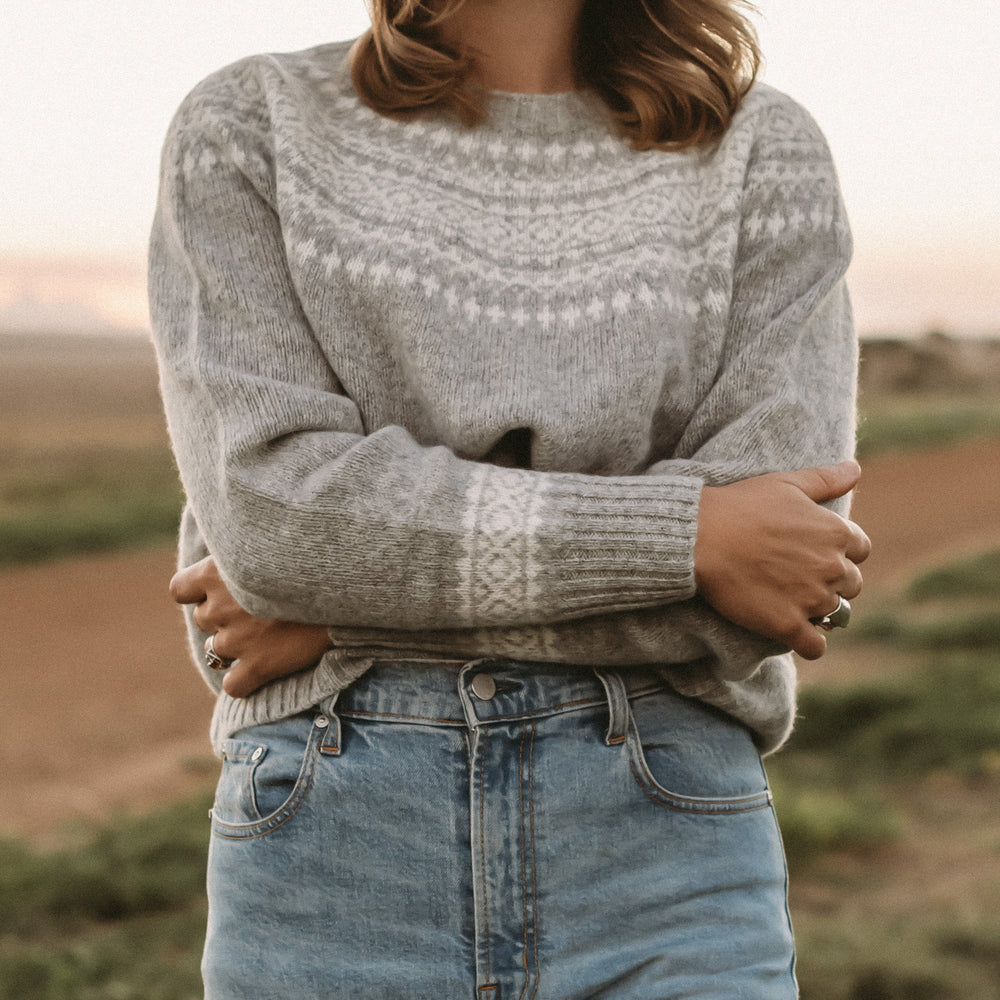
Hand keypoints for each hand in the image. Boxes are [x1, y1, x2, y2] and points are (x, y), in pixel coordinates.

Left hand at [169, 557, 331, 697]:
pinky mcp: (258, 667)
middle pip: (203, 619)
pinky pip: (233, 686)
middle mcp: (219, 607)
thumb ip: (244, 549)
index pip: (179, 589)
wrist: (346, 585)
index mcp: (215, 572)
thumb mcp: (269, 539)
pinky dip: (245, 681)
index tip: (219, 590)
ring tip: (267, 634)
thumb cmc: (312, 556)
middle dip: (224, 617)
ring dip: (236, 646)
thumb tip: (237, 541)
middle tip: (258, 608)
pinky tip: (263, 669)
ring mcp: (237, 640)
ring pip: (216, 652)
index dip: (197, 592)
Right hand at [694, 460, 870, 659]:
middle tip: (800, 577)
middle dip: (832, 582)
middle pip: (852, 585)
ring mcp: (810, 598)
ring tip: (794, 602)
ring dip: (820, 611)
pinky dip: (809, 642)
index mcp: (836, 532)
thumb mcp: (786, 483)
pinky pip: (815, 646)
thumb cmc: (740, 506)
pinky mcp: (787, 624)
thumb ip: (826, 478)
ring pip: (835, 615)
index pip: (861, 549)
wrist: (700, 536)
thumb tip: (855, 467)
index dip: (839, 551)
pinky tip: (793, 631)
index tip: (814, 552)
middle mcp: (831, 567)